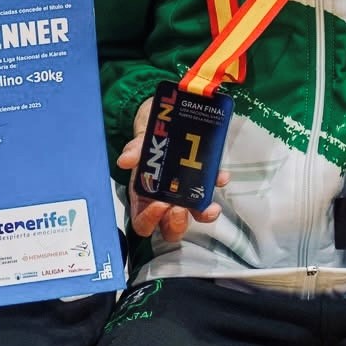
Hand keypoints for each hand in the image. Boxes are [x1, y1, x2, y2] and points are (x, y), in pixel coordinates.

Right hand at [114, 97, 229, 239]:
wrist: (164, 119)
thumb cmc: (149, 137)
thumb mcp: (140, 141)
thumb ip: (134, 150)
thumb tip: (125, 160)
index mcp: (144, 196)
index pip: (143, 223)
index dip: (150, 221)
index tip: (158, 205)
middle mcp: (164, 199)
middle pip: (170, 227)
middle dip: (177, 223)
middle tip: (180, 208)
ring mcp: (185, 193)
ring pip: (195, 214)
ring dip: (204, 214)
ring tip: (209, 205)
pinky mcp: (202, 181)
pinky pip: (212, 188)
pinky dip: (217, 183)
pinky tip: (220, 175)